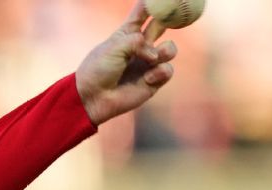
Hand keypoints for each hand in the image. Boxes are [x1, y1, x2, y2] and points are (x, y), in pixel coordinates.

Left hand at [76, 0, 178, 125]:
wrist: (92, 98)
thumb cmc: (98, 70)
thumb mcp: (114, 47)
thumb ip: (137, 42)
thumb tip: (154, 54)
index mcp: (127, 34)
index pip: (142, 14)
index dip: (151, 4)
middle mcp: (140, 46)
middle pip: (162, 26)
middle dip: (171, 18)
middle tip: (179, 12)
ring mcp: (147, 63)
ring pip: (170, 48)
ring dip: (166, 51)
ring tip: (153, 58)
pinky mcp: (153, 80)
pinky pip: (167, 70)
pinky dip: (159, 72)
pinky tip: (147, 78)